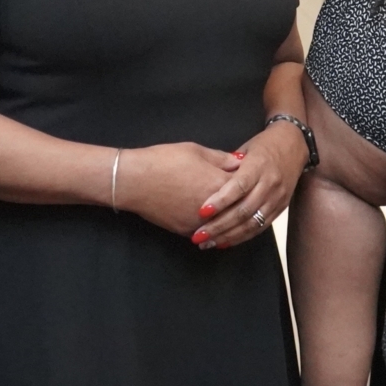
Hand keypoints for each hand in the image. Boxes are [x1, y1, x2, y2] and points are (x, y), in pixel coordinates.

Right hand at [117, 142, 240, 237]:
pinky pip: (206, 233)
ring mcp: (200, 222)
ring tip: (238, 218)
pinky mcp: (186, 231)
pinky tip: (217, 228)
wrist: (134, 181)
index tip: (251, 180)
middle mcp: (214, 207)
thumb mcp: (196, 151)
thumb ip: (221, 158)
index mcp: (219, 183)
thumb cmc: (164, 160)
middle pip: (238, 209)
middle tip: (250, 201)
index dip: (249, 182)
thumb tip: (239, 163)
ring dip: (231, 222)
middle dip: (244, 204)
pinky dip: (213, 231)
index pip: (246, 186)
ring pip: (224, 226)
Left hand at [193, 124, 309, 249]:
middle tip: (198, 235)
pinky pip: (260, 227)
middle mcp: (270, 184)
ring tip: (208, 243)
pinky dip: (242, 236)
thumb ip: (228, 166)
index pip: (238, 187)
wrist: (295, 144)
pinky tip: (225, 242)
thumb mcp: (245, 148)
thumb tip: (206, 182)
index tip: (202, 212)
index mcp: (259, 165)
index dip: (220, 201)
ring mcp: (277, 198)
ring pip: (252, 223)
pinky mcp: (280, 208)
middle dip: (219, 226)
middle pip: (244, 210)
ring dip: (228, 236)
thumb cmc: (264, 145)